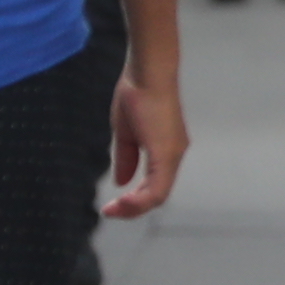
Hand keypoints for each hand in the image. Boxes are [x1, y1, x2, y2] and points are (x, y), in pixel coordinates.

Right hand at [101, 62, 188, 219]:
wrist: (147, 72)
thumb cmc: (137, 94)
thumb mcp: (125, 132)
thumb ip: (126, 157)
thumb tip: (122, 181)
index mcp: (166, 150)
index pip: (154, 186)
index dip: (134, 200)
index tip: (111, 206)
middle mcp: (174, 155)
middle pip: (157, 195)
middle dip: (132, 208)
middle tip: (110, 212)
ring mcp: (173, 154)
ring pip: (159, 194)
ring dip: (135, 207)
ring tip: (114, 210)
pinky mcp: (168, 151)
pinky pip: (158, 186)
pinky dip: (141, 199)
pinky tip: (123, 201)